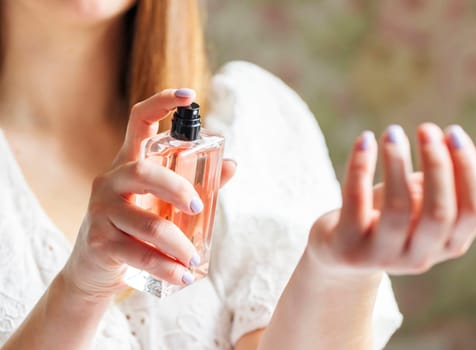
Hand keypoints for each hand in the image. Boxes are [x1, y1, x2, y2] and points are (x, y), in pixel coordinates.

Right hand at [61, 89, 235, 299]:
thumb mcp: (162, 203)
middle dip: (175, 188)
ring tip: (195, 260)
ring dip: (177, 244)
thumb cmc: (136, 227)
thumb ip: (195, 183)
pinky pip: (138, 254)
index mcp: (129, 162)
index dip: (162, 104)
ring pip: (145, 222)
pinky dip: (166, 268)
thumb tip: (232, 164)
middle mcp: (111, 180)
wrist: (96, 269)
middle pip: (142, 171)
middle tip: (197, 208)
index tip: (189, 95)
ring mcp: (101, 210)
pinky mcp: (99, 242)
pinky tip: (183, 276)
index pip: (139, 121)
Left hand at [308, 123, 475, 276]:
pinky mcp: (348, 247)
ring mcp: (382, 256)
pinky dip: (361, 165)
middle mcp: (420, 257)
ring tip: (392, 131)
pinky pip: (357, 200)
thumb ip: (448, 187)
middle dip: (437, 163)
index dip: (468, 169)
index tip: (453, 132)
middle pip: (440, 212)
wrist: (338, 254)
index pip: (475, 210)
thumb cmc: (383, 221)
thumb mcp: (417, 204)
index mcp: (448, 245)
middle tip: (426, 128)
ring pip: (398, 207)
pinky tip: (365, 139)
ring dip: (397, 161)